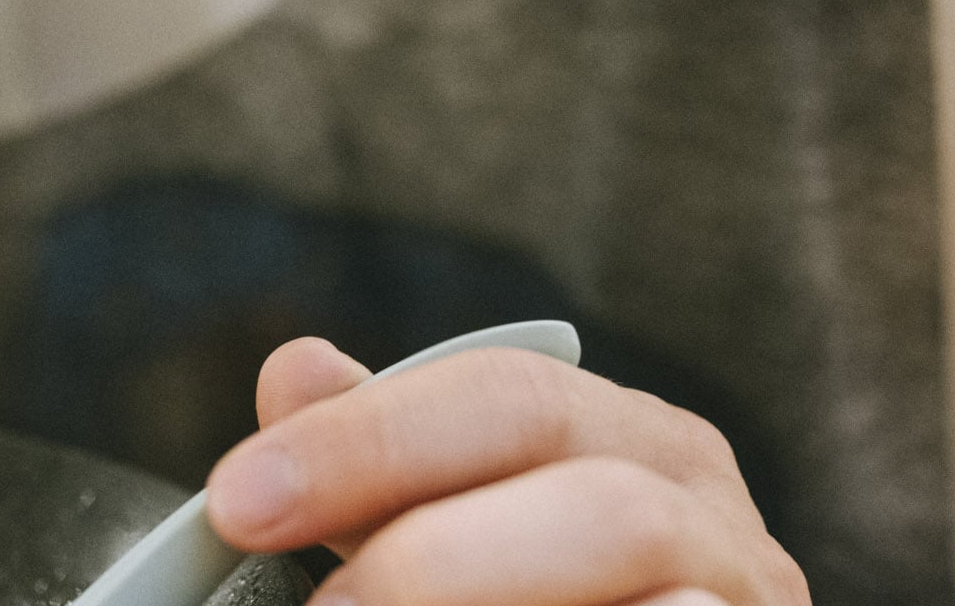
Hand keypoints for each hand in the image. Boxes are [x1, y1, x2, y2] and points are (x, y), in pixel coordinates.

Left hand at [204, 337, 807, 605]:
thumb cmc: (544, 593)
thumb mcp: (460, 531)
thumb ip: (387, 466)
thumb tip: (293, 370)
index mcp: (636, 445)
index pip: (505, 398)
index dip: (368, 441)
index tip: (239, 498)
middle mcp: (716, 522)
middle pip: (599, 508)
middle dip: (436, 561)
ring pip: (660, 588)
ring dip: (497, 600)